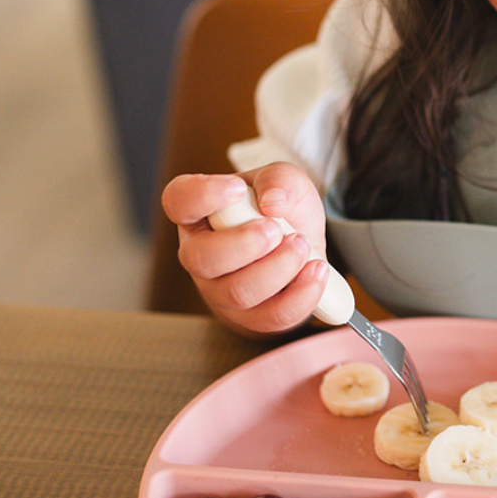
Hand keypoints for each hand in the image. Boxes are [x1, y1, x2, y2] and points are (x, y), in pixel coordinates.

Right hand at [161, 163, 329, 335]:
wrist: (303, 247)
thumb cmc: (282, 211)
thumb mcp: (285, 181)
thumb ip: (279, 179)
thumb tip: (272, 201)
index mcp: (199, 213)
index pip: (179, 201)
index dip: (203, 195)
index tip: (239, 189)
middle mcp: (201, 255)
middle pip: (202, 258)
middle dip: (244, 244)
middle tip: (275, 229)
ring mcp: (222, 292)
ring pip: (238, 292)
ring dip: (278, 267)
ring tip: (303, 246)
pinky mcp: (252, 318)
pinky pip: (271, 317)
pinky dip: (301, 293)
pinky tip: (316, 270)